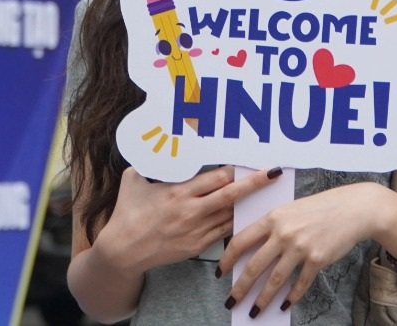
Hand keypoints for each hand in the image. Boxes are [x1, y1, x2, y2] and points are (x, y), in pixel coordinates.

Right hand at [93, 166, 282, 274]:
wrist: (122, 251)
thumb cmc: (127, 213)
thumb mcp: (133, 180)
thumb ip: (151, 163)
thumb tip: (158, 144)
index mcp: (178, 193)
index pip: (217, 178)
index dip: (236, 170)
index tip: (250, 162)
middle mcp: (190, 212)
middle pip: (231, 195)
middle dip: (255, 184)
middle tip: (274, 173)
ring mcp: (195, 231)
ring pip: (231, 214)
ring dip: (247, 204)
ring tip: (266, 193)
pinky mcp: (197, 246)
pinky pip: (223, 232)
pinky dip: (235, 222)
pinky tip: (245, 213)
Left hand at [220, 182, 389, 313]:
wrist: (354, 208)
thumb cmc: (322, 207)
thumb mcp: (292, 208)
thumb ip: (272, 226)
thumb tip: (253, 251)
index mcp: (273, 218)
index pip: (240, 241)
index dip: (227, 260)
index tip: (220, 272)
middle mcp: (284, 233)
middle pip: (254, 266)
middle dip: (240, 288)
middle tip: (231, 301)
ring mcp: (301, 247)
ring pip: (275, 280)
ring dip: (262, 299)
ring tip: (254, 311)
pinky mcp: (317, 259)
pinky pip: (300, 283)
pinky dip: (291, 296)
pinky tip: (284, 304)